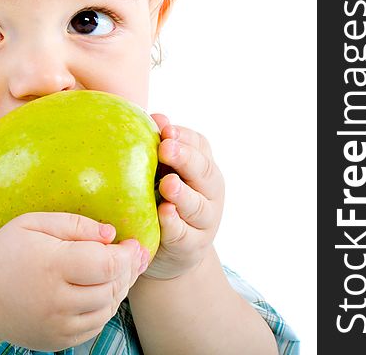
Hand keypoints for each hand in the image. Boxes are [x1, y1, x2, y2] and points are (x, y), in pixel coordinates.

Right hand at [0, 212, 147, 350]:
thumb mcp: (34, 223)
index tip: (132, 242)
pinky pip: (95, 325)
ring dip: (118, 289)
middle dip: (127, 270)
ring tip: (116, 270)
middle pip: (111, 288)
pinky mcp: (58, 341)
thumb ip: (74, 224)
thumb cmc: (7, 251)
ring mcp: (58, 325)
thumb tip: (110, 233)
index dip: (127, 254)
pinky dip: (103, 307)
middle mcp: (56, 301)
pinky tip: (99, 289)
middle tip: (131, 254)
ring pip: (107, 309)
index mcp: (51, 266)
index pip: (107, 264)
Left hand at [143, 114, 224, 279]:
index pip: (200, 146)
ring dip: (183, 194)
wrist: (170, 250)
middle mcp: (209, 192)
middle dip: (185, 159)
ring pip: (198, 206)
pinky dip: (175, 225)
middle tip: (165, 148)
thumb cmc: (161, 198)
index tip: (166, 129)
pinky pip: (184, 235)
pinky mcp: (192, 247)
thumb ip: (160, 145)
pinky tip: (164, 214)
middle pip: (204, 172)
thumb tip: (156, 116)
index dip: (184, 137)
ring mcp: (205, 221)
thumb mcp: (161, 170)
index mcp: (202, 167)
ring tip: (168, 184)